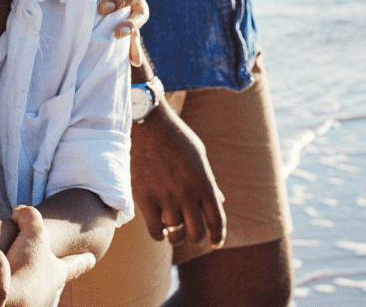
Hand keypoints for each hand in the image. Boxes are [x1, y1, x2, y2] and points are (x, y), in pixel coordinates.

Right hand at [5, 206, 94, 306]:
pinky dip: (6, 282)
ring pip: (29, 286)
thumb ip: (29, 214)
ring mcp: (28, 301)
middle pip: (51, 277)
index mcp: (57, 274)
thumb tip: (19, 213)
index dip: (82, 260)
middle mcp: (46, 291)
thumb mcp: (33, 229)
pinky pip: (10, 289)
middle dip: (49, 269)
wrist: (5, 299)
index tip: (92, 258)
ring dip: (24, 276)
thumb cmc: (26, 264)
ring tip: (16, 269)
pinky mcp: (11, 305)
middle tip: (49, 264)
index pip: (74, 265)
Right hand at [131, 100, 225, 248]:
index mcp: (204, 183)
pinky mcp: (145, 198)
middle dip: (196, 238)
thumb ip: (209, 181)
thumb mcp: (199, 155)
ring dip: (177, 237)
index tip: (215, 243)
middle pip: (196, 234)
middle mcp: (187, 194)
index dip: (217, 236)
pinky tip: (159, 227)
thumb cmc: (175, 136)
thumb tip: (219, 201)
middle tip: (191, 234)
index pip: (217, 222)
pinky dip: (159, 234)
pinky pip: (155, 231)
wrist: (147, 121)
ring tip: (173, 231)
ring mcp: (165, 197)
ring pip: (176, 235)